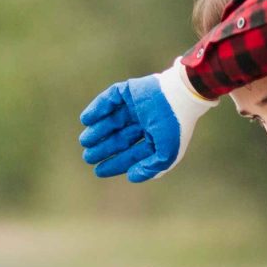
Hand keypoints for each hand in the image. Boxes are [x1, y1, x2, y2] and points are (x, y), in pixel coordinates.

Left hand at [77, 61, 214, 181]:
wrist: (181, 96)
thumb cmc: (176, 127)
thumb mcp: (167, 155)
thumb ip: (150, 168)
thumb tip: (131, 176)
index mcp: (155, 137)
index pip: (132, 153)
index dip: (116, 163)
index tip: (98, 171)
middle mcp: (144, 122)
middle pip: (119, 138)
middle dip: (103, 148)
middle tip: (87, 158)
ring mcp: (136, 105)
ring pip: (112, 120)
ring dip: (97, 131)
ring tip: (85, 141)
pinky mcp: (129, 90)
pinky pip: (109, 99)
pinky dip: (97, 109)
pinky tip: (86, 120)